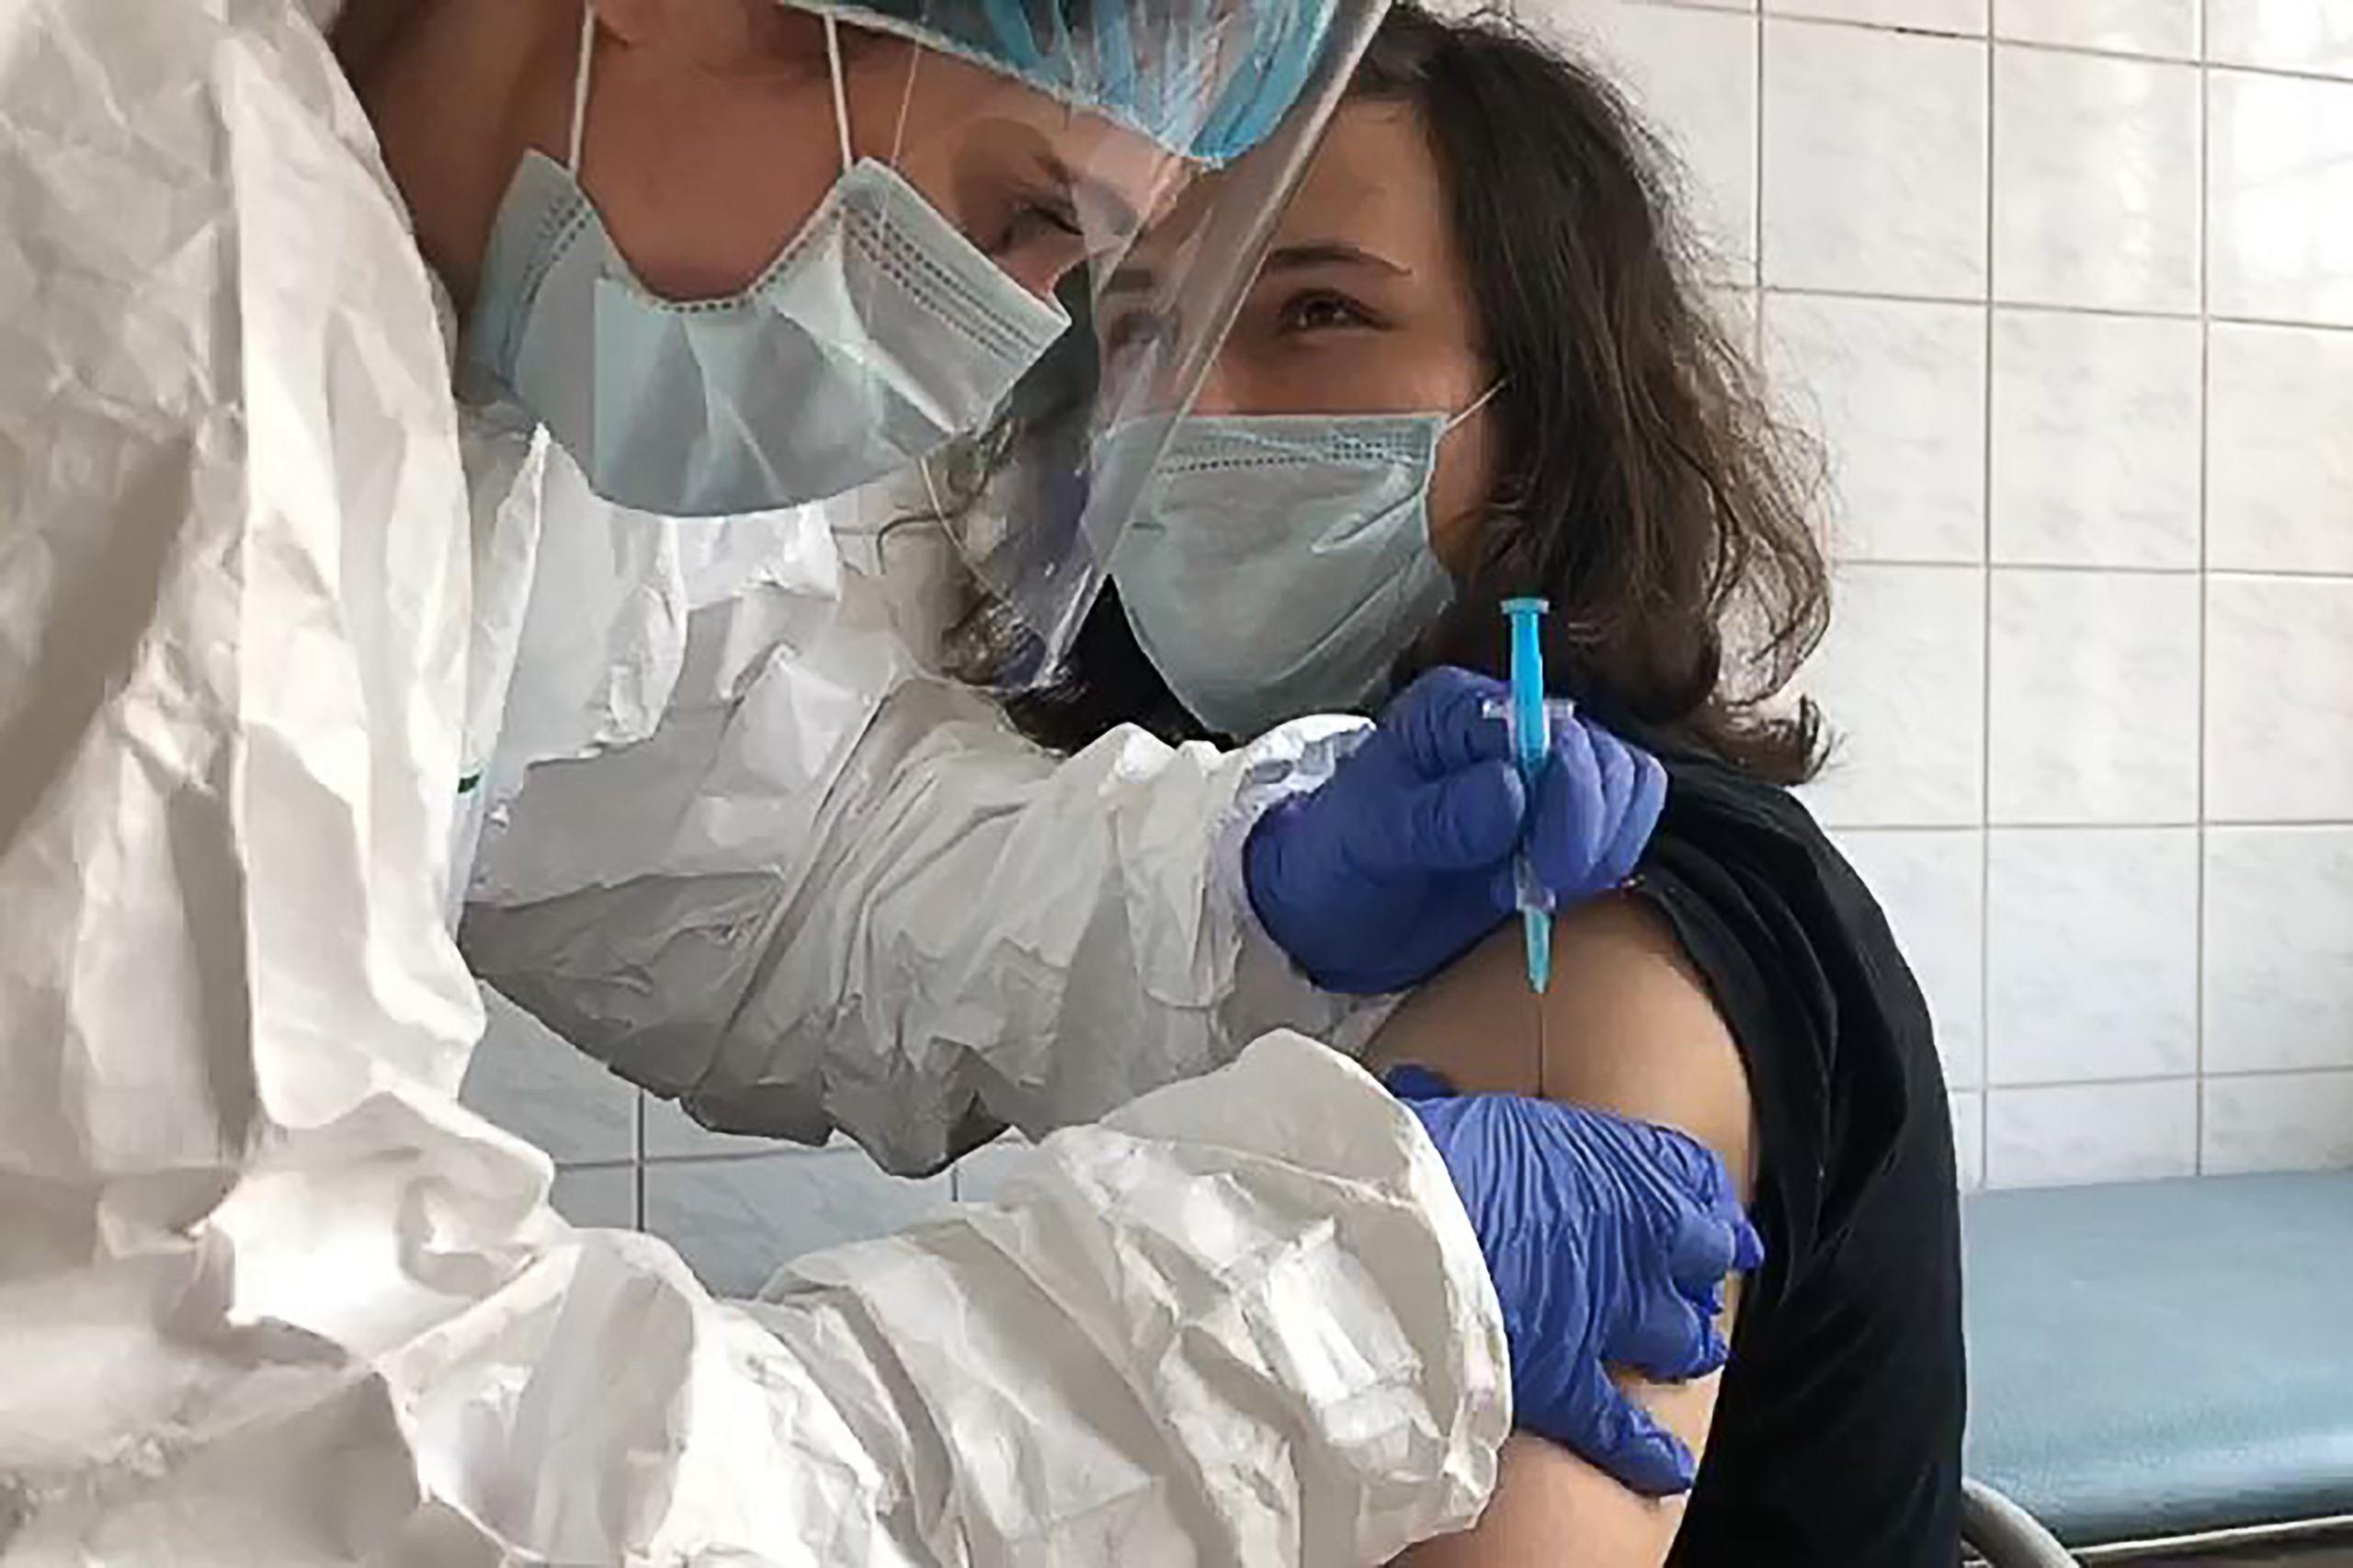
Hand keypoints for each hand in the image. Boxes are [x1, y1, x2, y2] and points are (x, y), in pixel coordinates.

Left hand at [1244, 667, 1667, 992]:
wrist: (1334, 911)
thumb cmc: (1339, 860)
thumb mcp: (1371, 839)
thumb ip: (1440, 817)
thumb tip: (1515, 790)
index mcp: (1459, 710)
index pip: (1555, 729)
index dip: (1566, 797)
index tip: (1541, 868)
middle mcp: (1512, 730)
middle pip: (1607, 758)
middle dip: (1589, 831)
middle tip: (1538, 886)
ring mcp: (1544, 775)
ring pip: (1630, 789)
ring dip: (1601, 850)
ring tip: (1535, 888)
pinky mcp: (1561, 821)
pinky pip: (1622, 829)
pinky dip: (1604, 866)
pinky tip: (1547, 892)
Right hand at [1390, 1066, 1762, 1495]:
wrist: (1401, 1239)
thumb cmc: (1425, 1162)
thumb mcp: (1464, 1116)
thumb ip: (1486, 1119)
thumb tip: (1424, 1090)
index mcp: (1615, 1166)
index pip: (1689, 1176)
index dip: (1705, 1196)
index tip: (1716, 1210)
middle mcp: (1634, 1242)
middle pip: (1697, 1259)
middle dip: (1698, 1273)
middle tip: (1696, 1285)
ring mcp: (1610, 1317)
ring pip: (1676, 1340)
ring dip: (1685, 1347)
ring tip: (1688, 1354)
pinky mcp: (1572, 1384)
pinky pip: (1626, 1428)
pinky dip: (1650, 1451)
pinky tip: (1667, 1466)